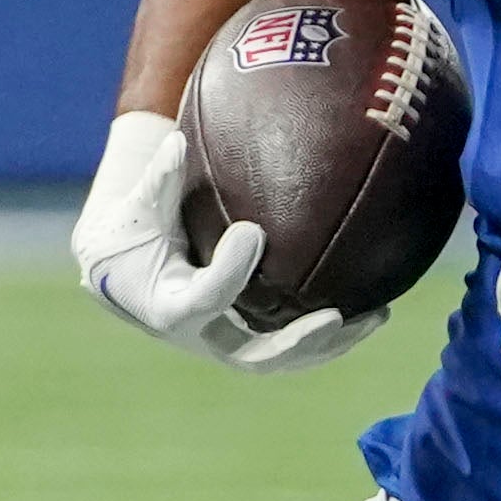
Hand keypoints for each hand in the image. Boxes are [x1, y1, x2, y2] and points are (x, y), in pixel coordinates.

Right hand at [70, 108, 383, 374]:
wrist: (125, 274)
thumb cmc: (133, 234)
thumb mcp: (139, 209)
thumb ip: (159, 181)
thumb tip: (177, 140)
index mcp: (170, 309)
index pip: (206, 297)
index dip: (230, 269)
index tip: (252, 232)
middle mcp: (203, 338)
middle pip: (255, 354)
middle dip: (297, 340)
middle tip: (335, 315)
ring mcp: (229, 346)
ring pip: (286, 359)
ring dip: (331, 344)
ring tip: (375, 316)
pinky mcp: (250, 343)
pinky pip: (295, 349)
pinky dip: (333, 337)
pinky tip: (372, 310)